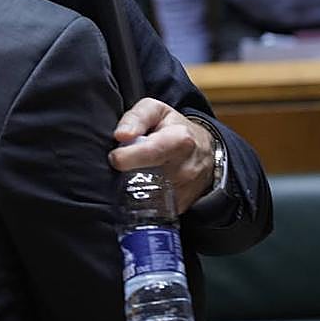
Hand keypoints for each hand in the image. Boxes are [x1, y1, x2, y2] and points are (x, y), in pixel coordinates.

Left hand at [108, 99, 213, 214]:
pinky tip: (144, 186)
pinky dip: (143, 199)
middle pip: (147, 179)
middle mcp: (186, 169)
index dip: (127, 157)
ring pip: (147, 198)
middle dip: (128, 174)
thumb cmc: (174, 128)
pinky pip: (153, 209)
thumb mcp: (156, 111)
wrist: (205, 152)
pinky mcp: (181, 207)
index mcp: (180, 140)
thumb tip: (121, 135)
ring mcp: (185, 192)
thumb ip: (136, 117)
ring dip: (134, 187)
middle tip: (124, 165)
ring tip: (136, 173)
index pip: (151, 152)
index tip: (114, 156)